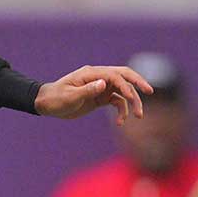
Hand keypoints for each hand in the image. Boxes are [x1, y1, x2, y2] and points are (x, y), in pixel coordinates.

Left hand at [34, 65, 152, 123]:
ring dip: (132, 102)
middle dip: (138, 83)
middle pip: (124, 76)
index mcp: (91, 74)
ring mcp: (100, 87)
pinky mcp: (100, 97)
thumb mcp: (70, 96)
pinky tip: (120, 122)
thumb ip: (87, 90)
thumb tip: (103, 83)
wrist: (47, 104)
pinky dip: (122, 111)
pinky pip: (116, 102)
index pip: (114, 75)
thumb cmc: (55, 98)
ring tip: (139, 116)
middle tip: (150, 91)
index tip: (130, 97)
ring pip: (123, 91)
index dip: (124, 84)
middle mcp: (98, 78)